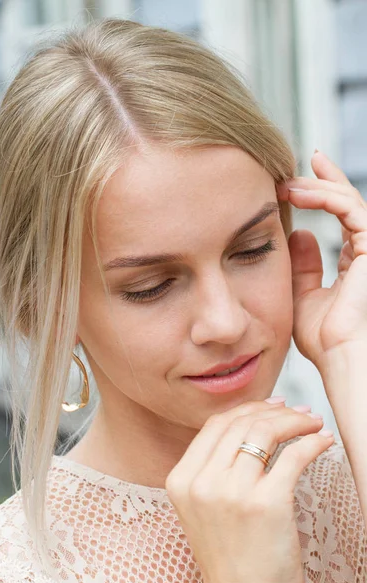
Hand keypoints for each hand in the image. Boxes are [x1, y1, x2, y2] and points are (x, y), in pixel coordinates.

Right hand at [165, 398, 333, 582]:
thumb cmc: (230, 552)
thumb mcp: (203, 505)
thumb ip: (213, 466)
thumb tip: (249, 422)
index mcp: (181, 479)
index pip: (214, 425)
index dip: (246, 409)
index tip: (271, 406)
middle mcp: (202, 482)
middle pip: (240, 423)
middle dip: (275, 412)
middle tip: (298, 412)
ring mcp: (232, 493)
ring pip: (265, 432)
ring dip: (295, 422)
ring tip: (313, 424)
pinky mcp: (266, 504)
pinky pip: (293, 456)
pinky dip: (312, 443)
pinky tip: (323, 442)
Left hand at [276, 151, 366, 368]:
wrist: (340, 356)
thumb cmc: (325, 338)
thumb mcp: (304, 296)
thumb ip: (304, 266)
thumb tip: (299, 234)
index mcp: (354, 262)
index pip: (342, 218)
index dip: (324, 194)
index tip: (300, 180)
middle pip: (348, 202)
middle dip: (324, 179)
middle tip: (297, 166)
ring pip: (349, 200)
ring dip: (317, 187)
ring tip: (286, 185)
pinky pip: (350, 209)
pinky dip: (324, 197)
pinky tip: (297, 195)